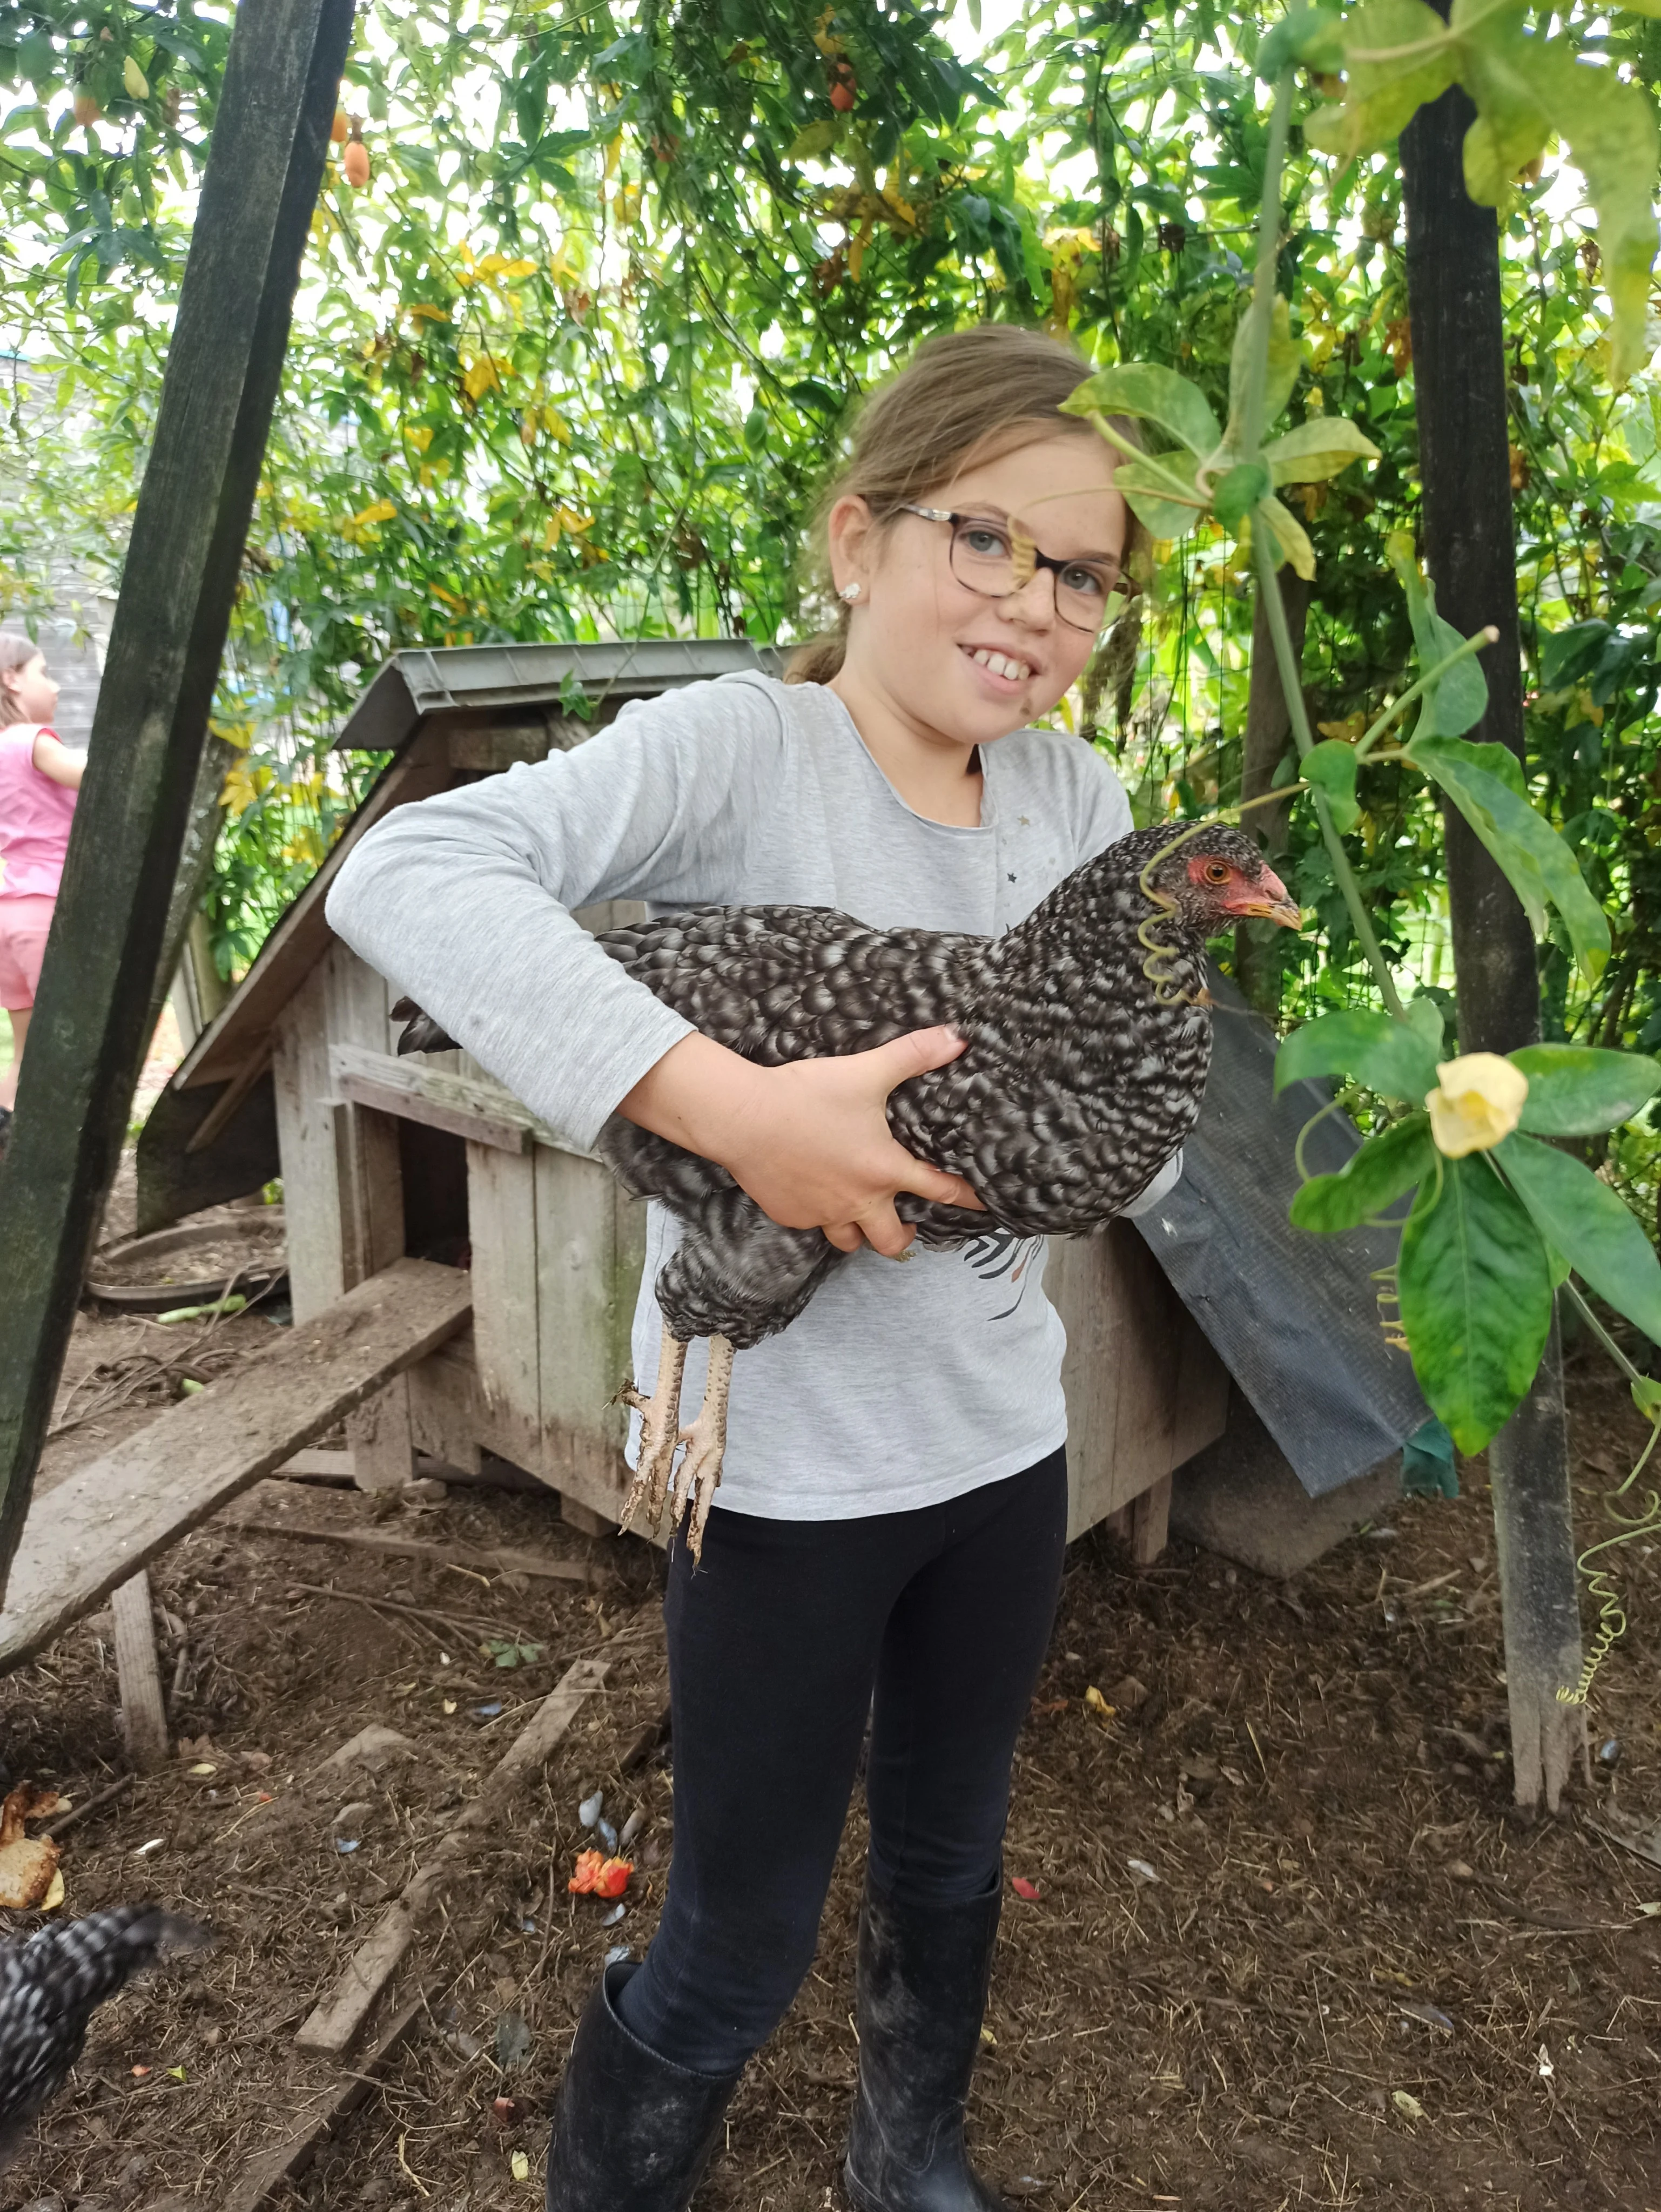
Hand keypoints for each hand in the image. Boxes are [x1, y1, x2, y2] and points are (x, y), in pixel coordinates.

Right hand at [617, 1026, 983, 1255]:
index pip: (938, 1190)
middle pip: (891, 1241)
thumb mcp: (865, 1071)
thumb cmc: (807, 1095)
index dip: (964, 1198)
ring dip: (860, 1233)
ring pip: (850, 1241)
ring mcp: (823, 1212)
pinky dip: (820, 1216)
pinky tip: (815, 1195)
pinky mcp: (791, 1215)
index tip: (981, 1206)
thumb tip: (956, 1037)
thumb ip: (913, 1055)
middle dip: (903, 1238)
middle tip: (906, 1226)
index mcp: (884, 1169)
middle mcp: (858, 1200)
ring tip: (860, 1215)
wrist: (744, 1118)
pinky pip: (814, 1225)